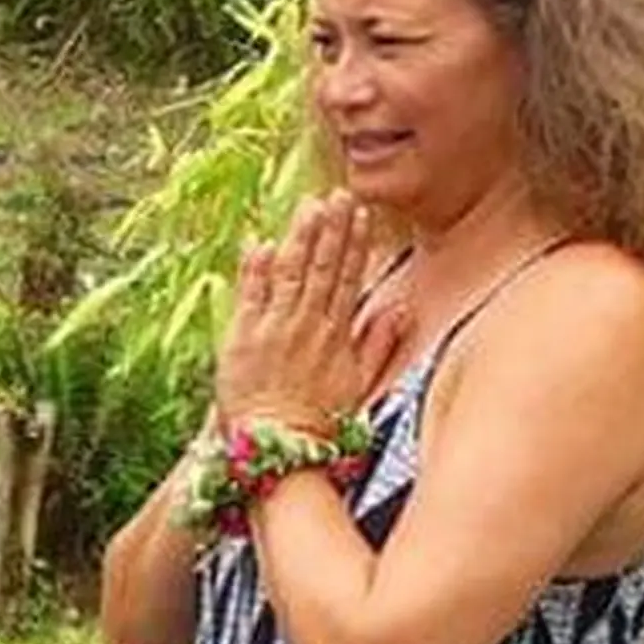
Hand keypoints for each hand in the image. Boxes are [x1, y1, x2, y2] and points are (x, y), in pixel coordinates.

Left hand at [215, 194, 396, 434]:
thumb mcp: (359, 384)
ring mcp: (274, 330)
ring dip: (300, 238)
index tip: (359, 213)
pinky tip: (261, 243)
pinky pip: (251, 297)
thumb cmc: (317, 422)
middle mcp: (308, 326)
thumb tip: (400, 310)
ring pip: (291, 274)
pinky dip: (255, 270)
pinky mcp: (243, 339)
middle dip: (331, 229)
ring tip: (309, 207)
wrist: (278, 448)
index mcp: (336, 334)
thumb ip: (378, 345)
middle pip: (322, 268)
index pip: (347, 277)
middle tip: (338, 195)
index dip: (354, 243)